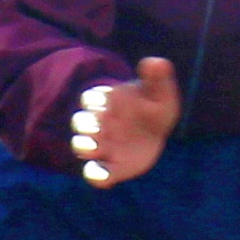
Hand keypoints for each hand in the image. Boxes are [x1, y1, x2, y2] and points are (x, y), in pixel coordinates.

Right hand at [76, 56, 180, 185]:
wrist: (157, 131)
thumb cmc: (154, 107)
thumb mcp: (160, 91)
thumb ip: (157, 77)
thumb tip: (155, 62)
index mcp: (105, 103)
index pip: (90, 98)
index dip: (95, 99)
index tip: (110, 100)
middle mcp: (98, 124)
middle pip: (80, 122)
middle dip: (85, 124)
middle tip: (101, 125)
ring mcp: (102, 146)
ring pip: (81, 147)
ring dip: (85, 146)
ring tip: (98, 147)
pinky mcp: (111, 168)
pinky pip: (95, 175)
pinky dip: (95, 176)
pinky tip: (105, 175)